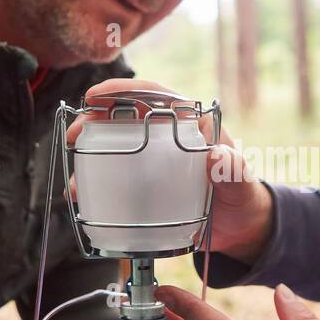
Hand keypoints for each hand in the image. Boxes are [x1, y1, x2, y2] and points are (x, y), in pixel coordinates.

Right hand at [66, 77, 273, 264]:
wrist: (241, 228)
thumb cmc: (245, 197)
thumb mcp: (241, 183)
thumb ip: (232, 169)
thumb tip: (216, 154)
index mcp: (190, 123)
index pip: (153, 95)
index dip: (123, 90)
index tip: (95, 96)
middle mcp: (167, 137)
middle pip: (124, 117)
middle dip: (94, 120)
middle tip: (75, 134)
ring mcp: (154, 162)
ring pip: (114, 148)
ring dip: (89, 157)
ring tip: (75, 180)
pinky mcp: (146, 186)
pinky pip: (116, 180)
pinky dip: (97, 187)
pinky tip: (83, 200)